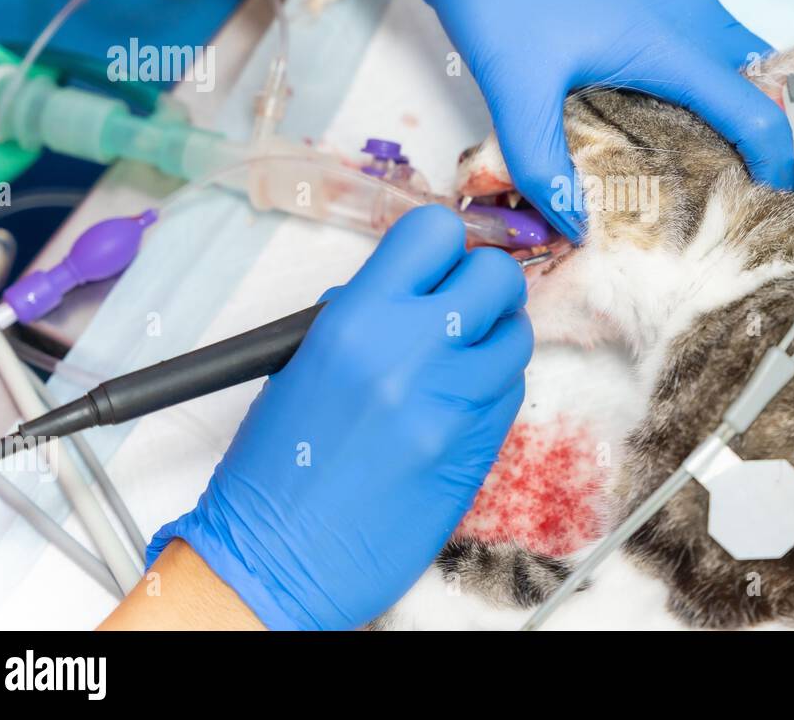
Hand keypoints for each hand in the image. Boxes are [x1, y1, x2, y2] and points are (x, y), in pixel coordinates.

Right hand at [146, 206, 532, 629]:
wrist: (282, 560)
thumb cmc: (277, 469)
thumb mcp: (302, 365)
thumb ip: (362, 314)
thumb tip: (413, 284)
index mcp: (357, 322)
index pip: (435, 232)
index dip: (445, 242)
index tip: (442, 260)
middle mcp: (413, 352)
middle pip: (497, 276)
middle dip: (486, 284)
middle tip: (464, 305)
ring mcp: (455, 402)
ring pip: (517, 335)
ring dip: (495, 339)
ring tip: (457, 361)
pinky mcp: (480, 448)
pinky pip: (512, 390)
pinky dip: (494, 387)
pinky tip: (455, 404)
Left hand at [350, 0, 793, 238]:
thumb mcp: (514, 90)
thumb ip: (543, 166)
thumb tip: (572, 225)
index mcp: (672, 38)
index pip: (755, 109)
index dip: (780, 158)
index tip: (784, 196)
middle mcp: (690, 6)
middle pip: (760, 78)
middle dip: (766, 131)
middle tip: (747, 184)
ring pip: (733, 51)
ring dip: (736, 98)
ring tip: (711, 154)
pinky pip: (705, 29)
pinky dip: (707, 70)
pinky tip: (667, 103)